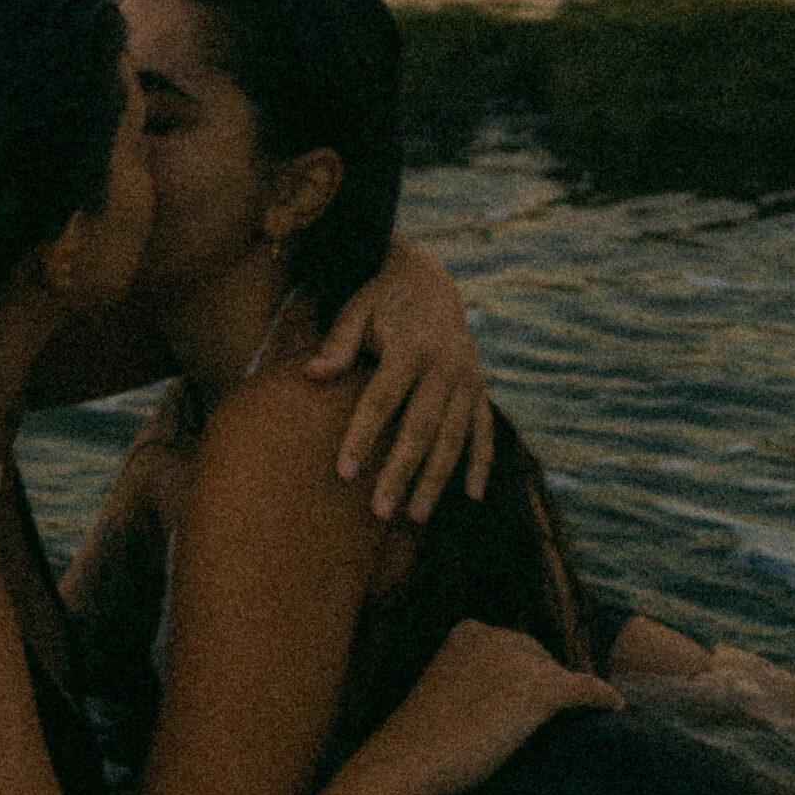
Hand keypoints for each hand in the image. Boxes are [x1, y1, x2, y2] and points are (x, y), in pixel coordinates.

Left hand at [305, 238, 493, 522]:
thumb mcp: (355, 309)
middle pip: (420, 428)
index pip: (382, 400)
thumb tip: (311, 374)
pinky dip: (481, 462)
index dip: (362, 436)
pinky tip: (472, 496)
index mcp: (411, 347)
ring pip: (453, 437)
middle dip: (401, 472)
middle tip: (381, 512)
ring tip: (416, 517)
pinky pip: (484, 429)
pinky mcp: (479, 387)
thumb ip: (338, 343)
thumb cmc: (379, 297)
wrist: (427, 277)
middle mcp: (445, 366)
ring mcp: (466, 378)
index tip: (344, 473)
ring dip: (436, 478)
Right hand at [383, 618, 622, 794]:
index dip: (524, 676)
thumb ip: (473, 678)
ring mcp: (518, 661)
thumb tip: (505, 699)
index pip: (514, 647)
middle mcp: (497, 634)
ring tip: (572, 724)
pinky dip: (601, 697)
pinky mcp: (538, 690)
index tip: (524, 703)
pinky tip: (616, 707)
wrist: (410, 760)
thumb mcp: (444, 688)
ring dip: (565, 699)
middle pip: (540, 658)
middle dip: (543, 687)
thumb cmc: (421, 738)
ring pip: (560, 677)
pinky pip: (583, 688)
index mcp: (469, 630)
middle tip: (538, 725)